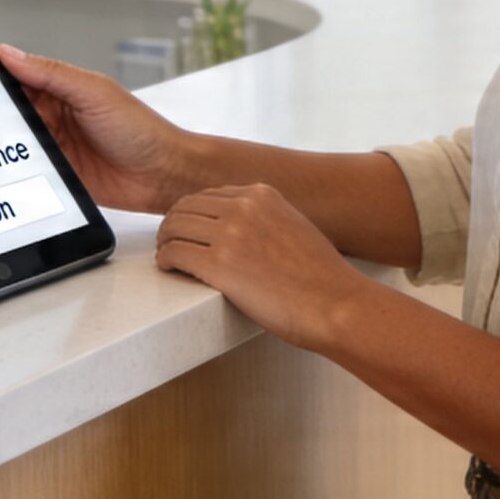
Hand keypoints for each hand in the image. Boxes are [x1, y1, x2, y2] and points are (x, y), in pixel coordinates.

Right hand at [0, 44, 197, 213]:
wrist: (164, 176)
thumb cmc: (140, 129)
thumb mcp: (94, 93)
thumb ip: (52, 74)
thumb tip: (9, 53)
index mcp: (59, 90)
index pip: (13, 78)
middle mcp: (50, 118)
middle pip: (4, 113)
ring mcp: (50, 149)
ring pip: (8, 145)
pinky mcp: (52, 179)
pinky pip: (21, 174)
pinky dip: (5, 174)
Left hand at [156, 183, 375, 351]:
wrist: (334, 304)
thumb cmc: (319, 276)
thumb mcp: (293, 225)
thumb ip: (265, 218)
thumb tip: (240, 228)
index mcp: (261, 194)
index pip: (208, 195)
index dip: (193, 213)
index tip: (189, 229)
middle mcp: (243, 207)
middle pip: (186, 207)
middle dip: (174, 224)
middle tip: (169, 243)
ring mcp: (229, 234)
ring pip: (174, 227)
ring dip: (166, 242)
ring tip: (167, 257)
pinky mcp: (217, 265)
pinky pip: (174, 254)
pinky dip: (165, 261)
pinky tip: (169, 269)